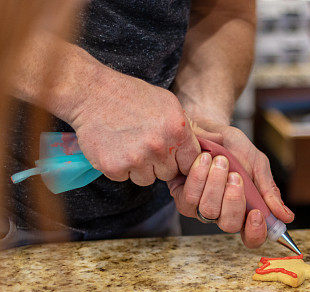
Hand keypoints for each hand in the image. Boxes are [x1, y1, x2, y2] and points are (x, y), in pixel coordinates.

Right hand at [68, 69, 199, 185]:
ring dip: (139, 168)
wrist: (92, 93)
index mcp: (178, 130)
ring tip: (129, 144)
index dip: (181, 159)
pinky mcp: (114, 167)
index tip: (171, 152)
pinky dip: (119, 167)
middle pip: (169, 173)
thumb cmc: (133, 96)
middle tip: (145, 143)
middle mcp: (159, 146)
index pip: (192, 162)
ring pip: (147, 179)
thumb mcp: (169, 105)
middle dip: (160, 163)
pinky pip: (125, 178)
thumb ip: (190, 129)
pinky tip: (115, 147)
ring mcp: (136, 158)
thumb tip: (216, 144)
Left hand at [169, 117, 294, 247]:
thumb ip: (269, 190)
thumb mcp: (257, 164)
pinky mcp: (181, 196)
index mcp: (244, 209)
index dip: (255, 232)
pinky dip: (199, 176)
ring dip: (216, 184)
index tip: (257, 214)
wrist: (208, 125)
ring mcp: (200, 207)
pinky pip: (189, 198)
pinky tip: (204, 158)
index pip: (251, 237)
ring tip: (221, 160)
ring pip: (208, 211)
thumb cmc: (233, 146)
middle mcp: (222, 213)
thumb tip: (287, 217)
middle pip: (229, 226)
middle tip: (236, 176)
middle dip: (233, 201)